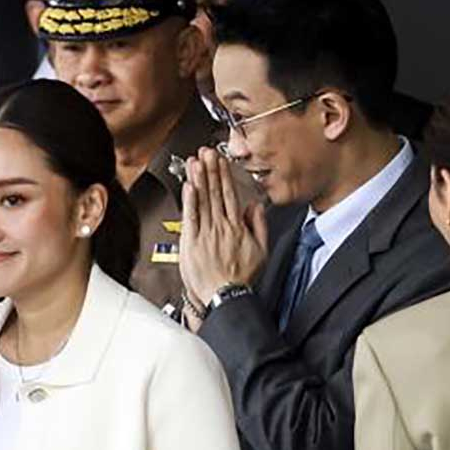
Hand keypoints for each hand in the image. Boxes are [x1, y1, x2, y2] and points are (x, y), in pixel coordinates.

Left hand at [180, 147, 267, 311]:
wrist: (226, 297)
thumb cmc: (240, 279)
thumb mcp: (261, 251)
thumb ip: (258, 226)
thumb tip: (255, 207)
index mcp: (236, 227)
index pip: (229, 194)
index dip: (224, 175)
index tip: (220, 160)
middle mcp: (221, 227)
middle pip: (215, 193)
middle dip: (210, 170)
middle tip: (206, 152)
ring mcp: (206, 234)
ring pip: (202, 201)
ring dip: (199, 179)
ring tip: (196, 161)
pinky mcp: (193, 243)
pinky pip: (191, 217)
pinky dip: (190, 201)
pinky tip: (189, 185)